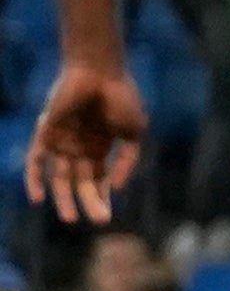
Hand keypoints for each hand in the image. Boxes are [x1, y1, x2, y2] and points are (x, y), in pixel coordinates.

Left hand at [21, 59, 139, 219]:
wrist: (100, 71)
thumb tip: (115, 186)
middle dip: (89, 202)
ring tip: (70, 217)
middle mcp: (79, 147)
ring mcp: (62, 141)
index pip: (98, 179)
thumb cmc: (121, 97)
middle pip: (80, 182)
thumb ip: (127, 160)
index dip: (102, 197)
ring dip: (62, 198)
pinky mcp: (46, 133)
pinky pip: (35, 160)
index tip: (106, 216)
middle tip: (97, 220)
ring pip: (58, 177)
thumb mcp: (134, 132)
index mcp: (100, 147)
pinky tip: (38, 198)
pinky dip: (34, 178)